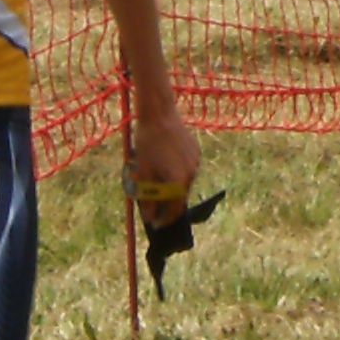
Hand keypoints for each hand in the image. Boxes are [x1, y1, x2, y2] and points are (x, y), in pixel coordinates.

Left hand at [129, 107, 202, 221]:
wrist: (159, 115)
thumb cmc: (148, 144)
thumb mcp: (143, 173)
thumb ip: (148, 198)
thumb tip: (150, 218)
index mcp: (178, 181)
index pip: (175, 210)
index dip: (165, 219)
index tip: (156, 224)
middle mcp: (191, 174)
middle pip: (180, 196)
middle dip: (167, 201)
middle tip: (153, 202)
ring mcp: (196, 162)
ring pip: (184, 181)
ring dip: (172, 184)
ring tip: (156, 176)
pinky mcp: (196, 151)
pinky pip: (187, 167)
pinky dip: (177, 170)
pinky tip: (165, 161)